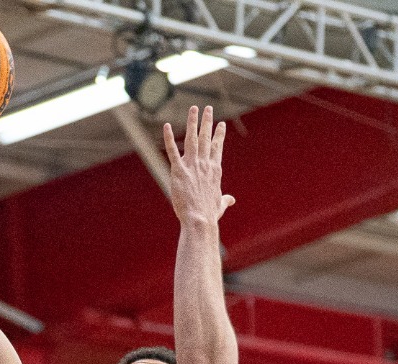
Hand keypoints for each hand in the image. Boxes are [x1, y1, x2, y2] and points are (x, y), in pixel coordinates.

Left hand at [162, 105, 234, 226]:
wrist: (200, 220)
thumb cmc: (209, 215)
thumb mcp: (219, 205)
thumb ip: (224, 199)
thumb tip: (231, 200)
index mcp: (215, 170)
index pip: (217, 148)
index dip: (219, 135)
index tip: (221, 124)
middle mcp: (205, 164)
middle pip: (207, 138)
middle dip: (207, 122)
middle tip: (208, 108)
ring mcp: (192, 166)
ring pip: (193, 139)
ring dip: (193, 122)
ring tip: (194, 108)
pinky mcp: (178, 171)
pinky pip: (172, 151)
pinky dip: (169, 138)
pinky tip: (166, 126)